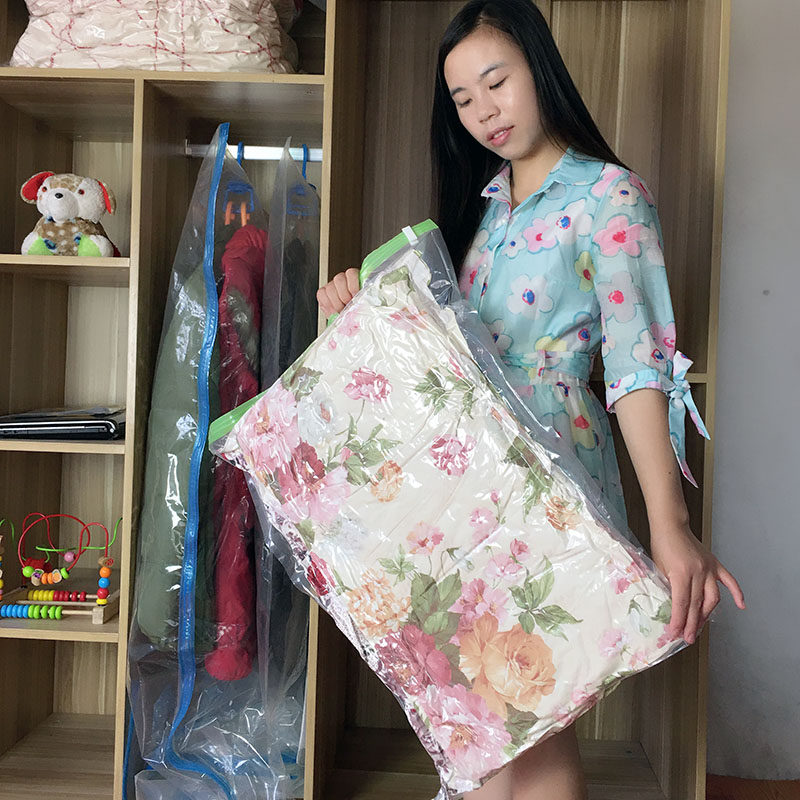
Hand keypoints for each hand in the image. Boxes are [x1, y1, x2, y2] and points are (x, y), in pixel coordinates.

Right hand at [317, 268, 359, 317]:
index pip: (351, 273)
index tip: (355, 296)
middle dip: (344, 296)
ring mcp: (331, 285)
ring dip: (336, 302)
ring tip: (341, 311)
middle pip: (339, 280)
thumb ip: (363, 300)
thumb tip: (363, 303)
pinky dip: (327, 304)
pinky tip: (333, 311)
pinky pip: (321, 294)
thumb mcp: (362, 303)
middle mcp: (342, 279)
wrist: (347, 315)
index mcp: (354, 278)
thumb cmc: (356, 308)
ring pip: (330, 288)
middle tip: (348, 306)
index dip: (353, 285)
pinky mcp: (322, 292)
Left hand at [649, 525, 745, 644]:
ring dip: (707, 615)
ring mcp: (709, 568)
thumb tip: (670, 608)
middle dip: (692, 624)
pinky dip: (737, 593)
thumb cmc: (661, 545)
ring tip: (700, 627)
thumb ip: (666, 587)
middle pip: (697, 604)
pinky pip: (730, 581)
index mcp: (681, 573)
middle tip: (688, 638)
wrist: (671, 526)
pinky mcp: (715, 564)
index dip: (679, 620)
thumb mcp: (658, 568)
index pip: (682, 603)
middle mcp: (698, 571)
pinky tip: (741, 606)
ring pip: (713, 598)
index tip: (675, 633)